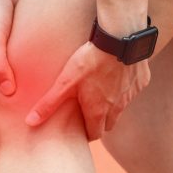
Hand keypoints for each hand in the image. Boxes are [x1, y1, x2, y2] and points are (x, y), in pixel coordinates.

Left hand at [25, 42, 150, 140]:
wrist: (121, 37)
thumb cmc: (90, 60)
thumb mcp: (65, 82)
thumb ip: (48, 104)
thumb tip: (30, 122)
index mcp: (99, 111)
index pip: (94, 135)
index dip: (85, 134)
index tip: (78, 129)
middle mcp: (118, 107)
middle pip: (109, 124)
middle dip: (99, 122)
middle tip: (86, 111)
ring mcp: (131, 94)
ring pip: (121, 107)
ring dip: (111, 104)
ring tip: (99, 91)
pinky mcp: (142, 80)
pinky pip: (132, 90)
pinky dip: (124, 87)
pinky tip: (116, 75)